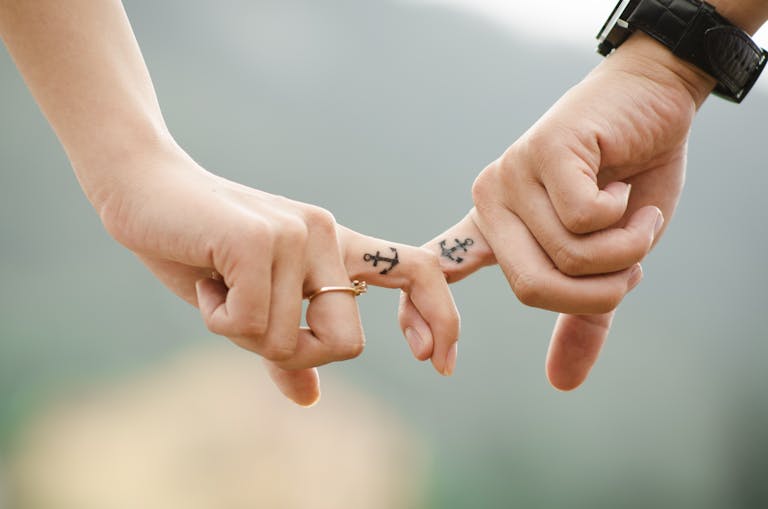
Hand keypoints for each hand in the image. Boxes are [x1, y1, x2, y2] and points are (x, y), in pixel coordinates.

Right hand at [95, 144, 459, 405]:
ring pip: (292, 340)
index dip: (440, 317)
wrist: (143, 191)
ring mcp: (297, 235)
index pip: (418, 271)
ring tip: (216, 287)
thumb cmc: (198, 250)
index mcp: (334, 248)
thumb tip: (311, 399)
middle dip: (296, 354)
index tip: (437, 363)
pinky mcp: (262, 240)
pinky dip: (219, 319)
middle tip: (248, 323)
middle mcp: (327, 236)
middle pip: (347, 343)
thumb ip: (284, 350)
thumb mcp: (248, 308)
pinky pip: (254, 323)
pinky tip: (203, 280)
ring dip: (243, 334)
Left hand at [402, 34, 716, 388]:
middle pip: (532, 287)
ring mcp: (512, 175)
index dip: (422, 315)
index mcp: (494, 229)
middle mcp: (490, 202)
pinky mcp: (543, 151)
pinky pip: (582, 218)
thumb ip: (581, 315)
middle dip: (599, 289)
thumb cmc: (628, 179)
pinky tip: (623, 184)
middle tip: (632, 265)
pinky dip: (625, 217)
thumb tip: (561, 384)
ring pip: (566, 255)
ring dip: (624, 249)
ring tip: (634, 215)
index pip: (439, 273)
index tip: (429, 359)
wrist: (652, 101)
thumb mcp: (607, 259)